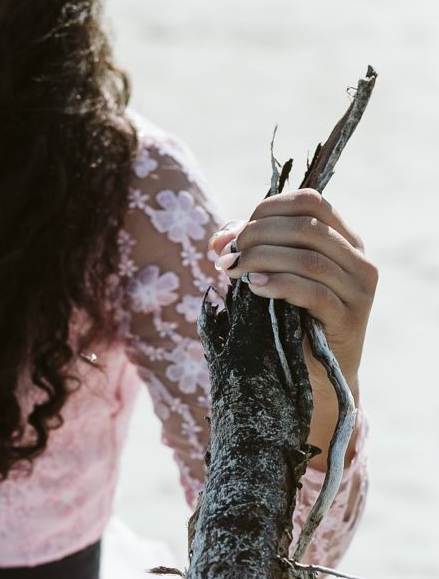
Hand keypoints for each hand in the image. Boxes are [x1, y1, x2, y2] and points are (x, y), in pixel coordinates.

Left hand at [208, 188, 377, 397]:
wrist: (315, 376)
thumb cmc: (291, 321)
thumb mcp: (273, 277)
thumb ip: (253, 250)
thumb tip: (219, 239)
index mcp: (345, 240)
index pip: (311, 202)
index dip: (268, 210)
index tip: (233, 235)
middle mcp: (359, 260)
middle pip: (308, 226)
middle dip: (258, 236)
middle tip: (227, 256)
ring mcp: (359, 289)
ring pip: (309, 258)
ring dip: (262, 259)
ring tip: (233, 271)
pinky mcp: (350, 319)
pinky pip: (314, 293)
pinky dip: (279, 285)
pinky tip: (254, 288)